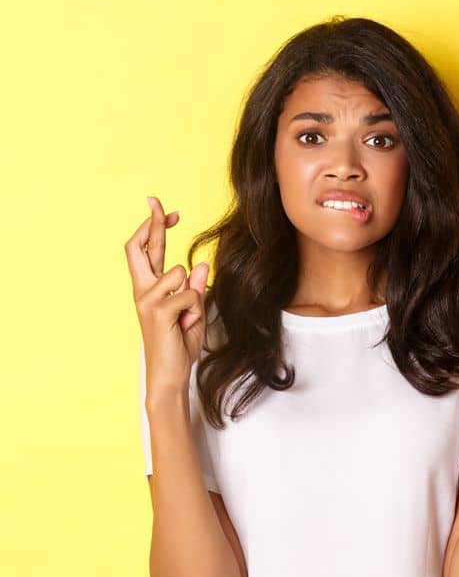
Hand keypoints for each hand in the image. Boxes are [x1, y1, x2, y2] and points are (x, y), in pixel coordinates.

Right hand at [126, 195, 209, 397]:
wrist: (171, 373)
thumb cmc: (180, 343)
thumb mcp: (194, 311)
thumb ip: (194, 288)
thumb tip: (199, 264)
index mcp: (150, 288)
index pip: (148, 250)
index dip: (155, 227)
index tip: (168, 210)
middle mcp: (143, 290)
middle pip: (139, 248)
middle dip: (151, 223)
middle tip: (158, 203)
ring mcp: (146, 300)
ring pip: (178, 273)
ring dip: (193, 293)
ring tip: (187, 316)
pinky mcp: (156, 311)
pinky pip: (188, 295)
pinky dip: (195, 309)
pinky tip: (185, 324)